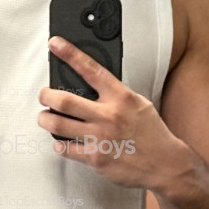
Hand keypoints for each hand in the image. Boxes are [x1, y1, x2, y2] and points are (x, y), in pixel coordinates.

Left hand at [37, 36, 182, 187]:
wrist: (164, 164)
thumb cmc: (151, 133)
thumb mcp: (138, 104)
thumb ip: (115, 94)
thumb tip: (90, 85)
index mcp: (120, 97)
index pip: (91, 69)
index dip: (70, 54)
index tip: (55, 44)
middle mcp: (108, 115)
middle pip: (64, 100)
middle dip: (46, 95)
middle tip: (43, 95)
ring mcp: (100, 137)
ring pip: (57, 124)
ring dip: (45, 119)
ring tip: (45, 117)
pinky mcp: (95, 158)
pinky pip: (64, 148)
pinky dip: (59, 143)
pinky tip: (62, 141)